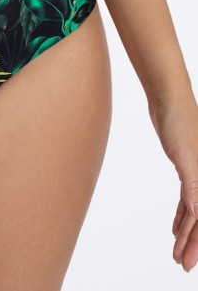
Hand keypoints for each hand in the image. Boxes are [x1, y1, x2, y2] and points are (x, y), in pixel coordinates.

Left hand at [149, 94, 197, 271]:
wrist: (168, 99)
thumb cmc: (180, 123)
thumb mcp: (187, 157)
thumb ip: (195, 187)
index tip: (189, 263)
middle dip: (193, 244)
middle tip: (182, 264)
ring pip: (194, 211)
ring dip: (185, 232)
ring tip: (176, 252)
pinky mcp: (187, 167)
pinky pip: (187, 198)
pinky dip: (181, 214)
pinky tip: (174, 228)